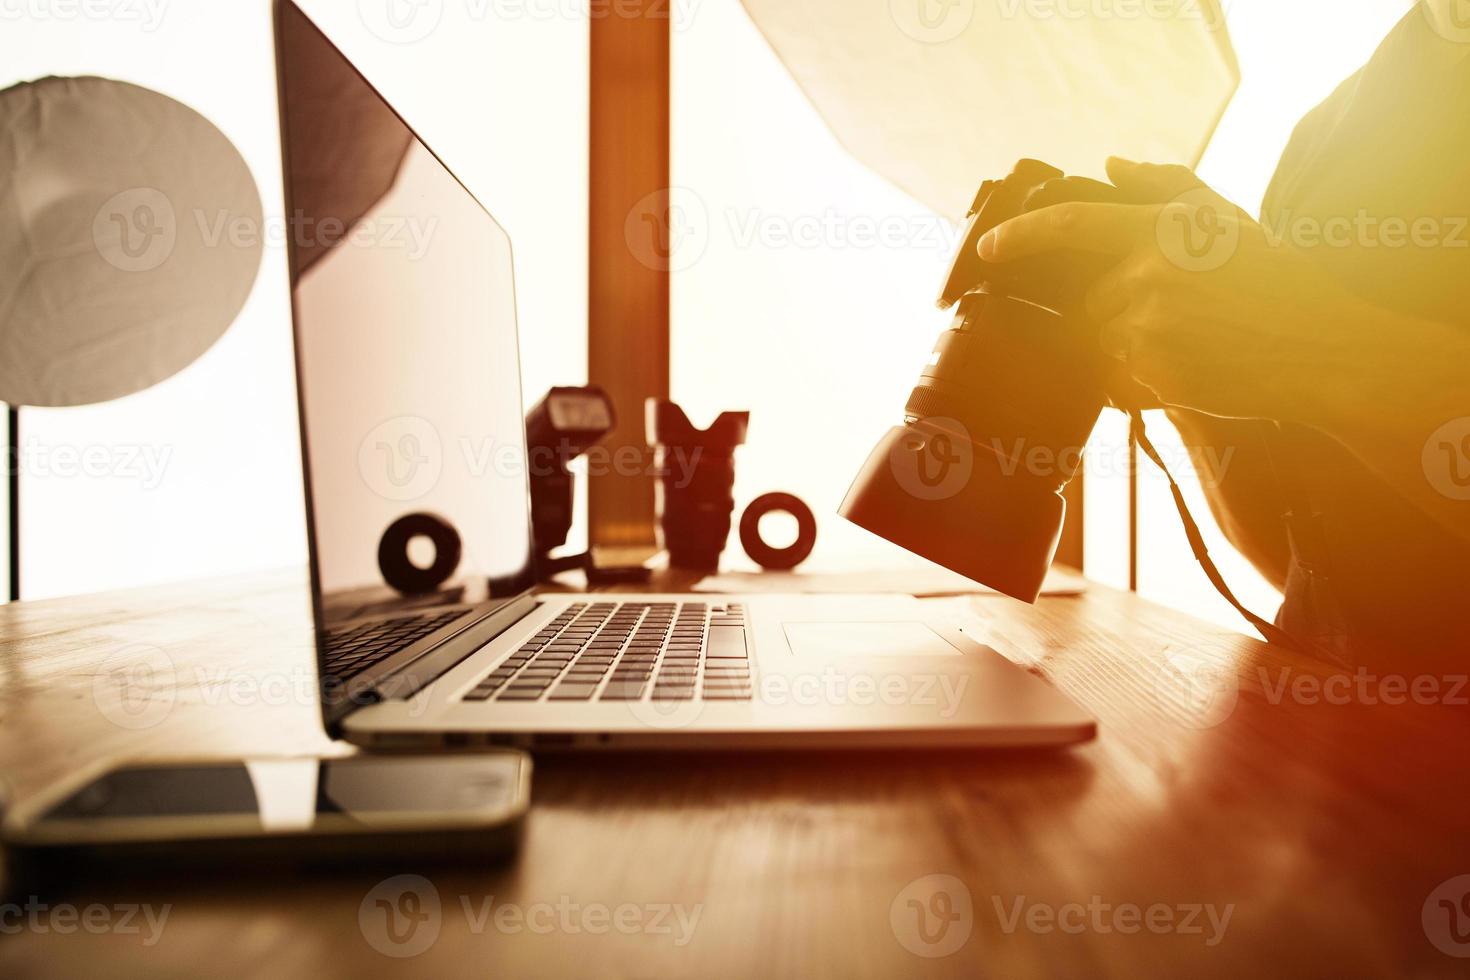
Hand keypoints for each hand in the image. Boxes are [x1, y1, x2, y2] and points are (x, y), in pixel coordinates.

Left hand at [977, 158, 1352, 421]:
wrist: (1318, 348)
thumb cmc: (1274, 278)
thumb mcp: (1226, 216)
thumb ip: (1164, 184)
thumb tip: (1108, 165)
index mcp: (1160, 232)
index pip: (1069, 226)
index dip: (1019, 236)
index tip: (988, 248)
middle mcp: (1147, 279)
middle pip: (1087, 301)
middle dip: (1116, 309)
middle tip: (1177, 312)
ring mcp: (1147, 332)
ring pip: (1102, 340)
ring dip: (1128, 343)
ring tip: (1191, 338)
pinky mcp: (1153, 378)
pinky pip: (1121, 377)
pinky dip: (1144, 374)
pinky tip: (1194, 362)